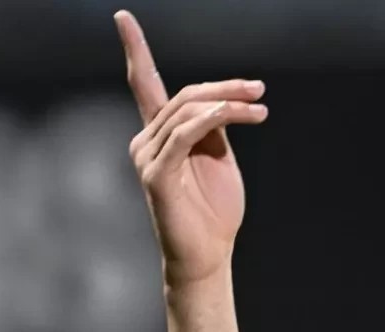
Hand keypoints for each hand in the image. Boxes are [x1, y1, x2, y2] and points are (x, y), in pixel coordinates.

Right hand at [116, 10, 268, 287]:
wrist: (210, 255)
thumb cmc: (215, 210)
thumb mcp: (219, 157)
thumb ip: (214, 126)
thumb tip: (222, 100)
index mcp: (160, 135)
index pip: (144, 84)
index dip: (135, 50)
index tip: (123, 16)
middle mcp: (146, 141)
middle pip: (184, 96)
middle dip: (224, 87)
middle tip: (259, 90)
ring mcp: (147, 157)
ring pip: (187, 111)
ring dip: (229, 103)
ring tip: (261, 108)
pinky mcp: (157, 174)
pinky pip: (184, 134)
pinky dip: (213, 119)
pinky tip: (240, 115)